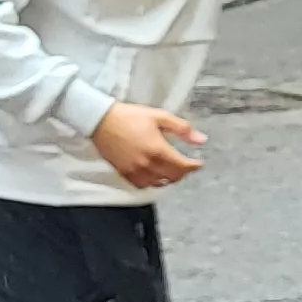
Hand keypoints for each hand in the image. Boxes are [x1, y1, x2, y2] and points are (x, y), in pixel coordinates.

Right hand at [90, 101, 205, 187]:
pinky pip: (142, 185)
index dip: (194, 166)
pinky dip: (152, 183)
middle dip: (183, 172)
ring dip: (168, 178)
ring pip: (158, 183)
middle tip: (185, 165)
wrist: (100, 120)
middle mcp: (147, 163)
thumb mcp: (159, 116)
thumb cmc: (129, 117)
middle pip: (172, 177)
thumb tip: (201, 140)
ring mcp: (134, 170)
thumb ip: (182, 128)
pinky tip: (154, 175)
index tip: (198, 163)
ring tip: (171, 170)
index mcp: (157, 149)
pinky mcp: (123, 172)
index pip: (182, 166)